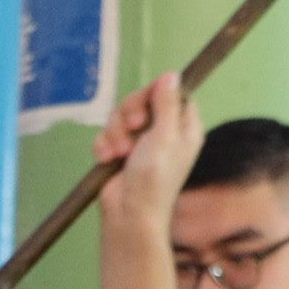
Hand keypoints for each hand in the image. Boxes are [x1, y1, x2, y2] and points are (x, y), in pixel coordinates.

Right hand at [96, 72, 204, 209]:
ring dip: (116, 131)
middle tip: (133, 126)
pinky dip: (104, 145)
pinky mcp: (119, 153)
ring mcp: (140, 143)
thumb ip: (167, 103)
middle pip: (143, 100)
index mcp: (183, 128)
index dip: (158, 94)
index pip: (173, 94)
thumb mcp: (165, 135)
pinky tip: (107, 159)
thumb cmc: (155, 178)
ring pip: (121, 116)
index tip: (149, 102)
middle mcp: (163, 133)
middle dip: (131, 112)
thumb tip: (172, 74)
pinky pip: (107, 134)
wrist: (129, 214)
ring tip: (119, 152)